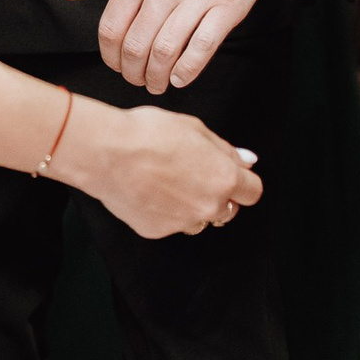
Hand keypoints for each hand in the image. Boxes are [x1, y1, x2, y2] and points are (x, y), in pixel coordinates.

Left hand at [61, 0, 288, 93]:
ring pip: (166, 51)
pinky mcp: (227, 8)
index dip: (109, 55)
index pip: (112, 28)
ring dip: (156, 77)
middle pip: (136, 45)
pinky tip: (179, 78)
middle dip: (131, 72)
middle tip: (136, 79)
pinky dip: (187, 70)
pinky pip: (202, 48)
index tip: (115, 64)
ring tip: (156, 83)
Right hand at [62, 101, 264, 239]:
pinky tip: (149, 191)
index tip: (232, 176)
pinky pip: (170, 224)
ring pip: (199, 220)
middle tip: (194, 175)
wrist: (107, 152)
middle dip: (218, 195)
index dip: (243, 182)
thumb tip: (247, 161)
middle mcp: (208, 206)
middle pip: (228, 210)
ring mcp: (183, 222)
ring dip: (192, 206)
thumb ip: (225, 150)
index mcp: (224, 178)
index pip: (253, 192)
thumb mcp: (195, 128)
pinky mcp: (158, 231)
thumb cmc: (148, 134)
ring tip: (168, 183)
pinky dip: (164, 212)